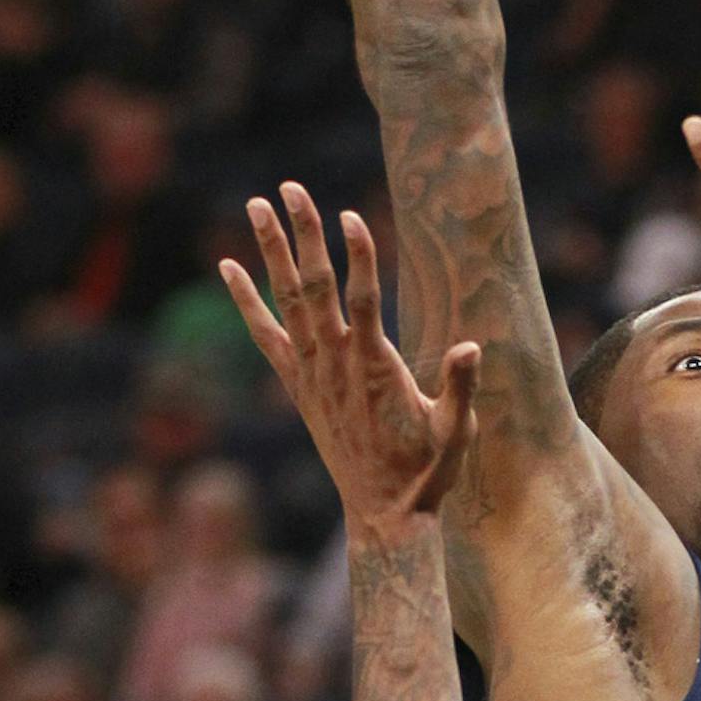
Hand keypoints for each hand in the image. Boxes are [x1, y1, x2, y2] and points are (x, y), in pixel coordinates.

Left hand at [222, 184, 478, 536]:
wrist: (383, 514)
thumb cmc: (428, 470)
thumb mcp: (456, 431)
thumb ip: (461, 387)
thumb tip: (471, 345)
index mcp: (374, 369)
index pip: (363, 300)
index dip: (357, 257)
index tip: (349, 214)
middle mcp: (334, 365)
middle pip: (314, 287)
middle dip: (302, 235)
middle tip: (289, 186)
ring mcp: (311, 374)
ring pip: (287, 300)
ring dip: (271, 250)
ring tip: (257, 204)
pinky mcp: (298, 385)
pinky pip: (265, 335)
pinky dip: (246, 300)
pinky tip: (229, 267)